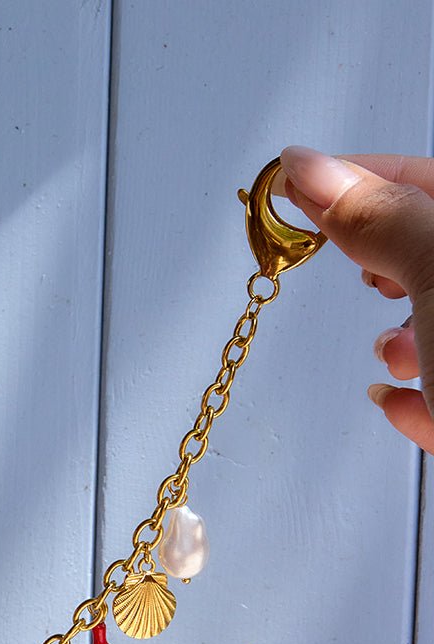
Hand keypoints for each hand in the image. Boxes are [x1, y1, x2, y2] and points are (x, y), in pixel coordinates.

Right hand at [278, 145, 433, 452]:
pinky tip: (406, 403)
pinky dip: (420, 398)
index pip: (428, 174)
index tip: (295, 191)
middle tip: (365, 279)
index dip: (359, 177)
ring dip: (406, 341)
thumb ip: (379, 214)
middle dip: (389, 269)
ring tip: (399, 359)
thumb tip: (309, 168)